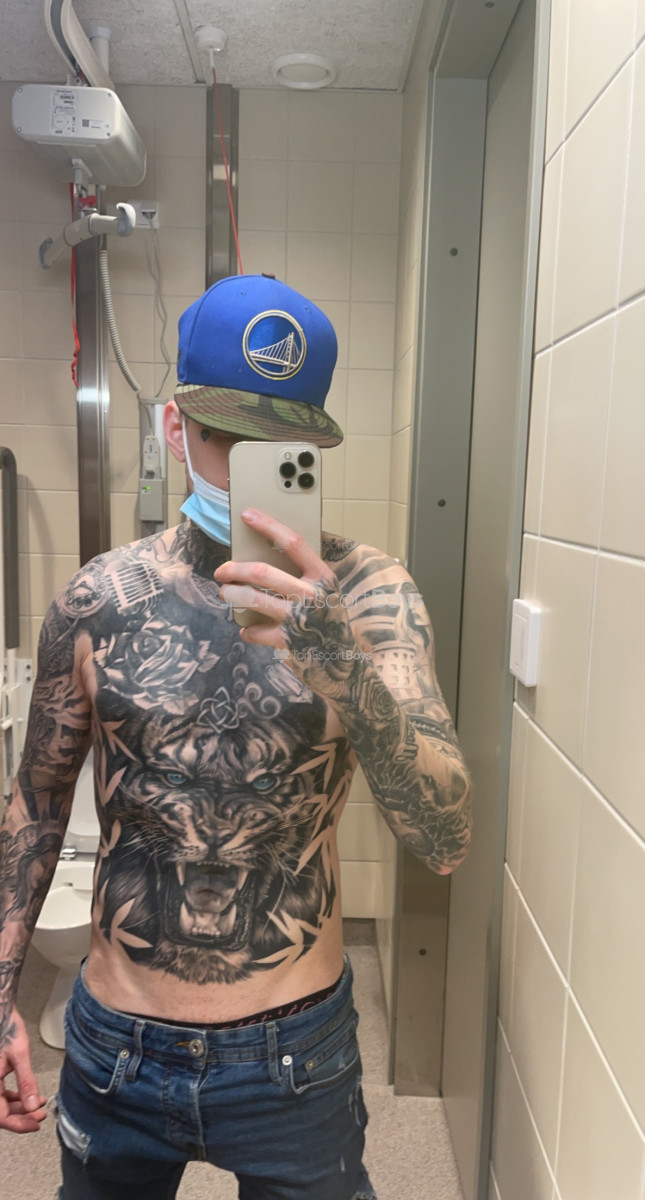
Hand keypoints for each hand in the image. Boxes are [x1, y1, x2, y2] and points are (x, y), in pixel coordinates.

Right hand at [0, 1007, 47, 1132]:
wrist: (1, 1013)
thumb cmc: (7, 1029)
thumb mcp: (20, 1055)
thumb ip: (26, 1082)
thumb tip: (33, 1105)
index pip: (0, 1116)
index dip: (18, 1124)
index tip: (35, 1124)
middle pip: (0, 1112)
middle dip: (21, 1116)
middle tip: (40, 1116)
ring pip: (1, 1104)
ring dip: (20, 1107)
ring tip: (39, 1105)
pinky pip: (1, 1094)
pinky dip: (16, 1098)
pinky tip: (30, 1096)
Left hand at [214, 509, 368, 695]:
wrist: (345, 664)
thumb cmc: (330, 622)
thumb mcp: (326, 593)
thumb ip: (303, 575)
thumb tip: (265, 553)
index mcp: (323, 577)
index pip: (292, 543)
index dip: (267, 526)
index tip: (246, 515)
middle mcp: (313, 595)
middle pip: (262, 572)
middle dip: (235, 569)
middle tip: (223, 571)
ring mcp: (300, 619)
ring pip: (252, 598)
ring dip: (232, 594)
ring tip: (226, 593)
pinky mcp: (288, 642)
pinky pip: (254, 630)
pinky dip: (247, 630)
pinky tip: (249, 629)